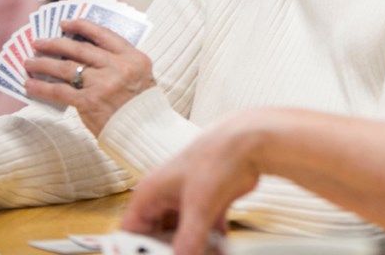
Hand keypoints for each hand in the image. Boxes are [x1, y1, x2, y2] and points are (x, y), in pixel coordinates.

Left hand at [24, 18, 156, 135]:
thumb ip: (118, 63)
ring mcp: (103, 84)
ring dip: (43, 63)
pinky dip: (42, 87)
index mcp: (133, 57)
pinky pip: (60, 91)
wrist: (145, 132)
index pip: (103, 34)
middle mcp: (118, 67)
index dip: (82, 26)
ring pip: (66, 67)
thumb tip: (83, 53)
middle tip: (38, 42)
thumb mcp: (139, 76)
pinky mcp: (90, 102)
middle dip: (55, 43)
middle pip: (80, 49)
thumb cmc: (141, 105)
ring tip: (29, 61)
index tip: (65, 23)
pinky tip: (30, 84)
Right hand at [121, 116, 261, 254]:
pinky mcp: (208, 201)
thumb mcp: (199, 205)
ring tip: (208, 254)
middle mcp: (165, 196)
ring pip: (182, 234)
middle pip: (157, 235)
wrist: (252, 141)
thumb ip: (189, 238)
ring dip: (194, 248)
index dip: (139, 249)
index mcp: (151, 192)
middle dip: (170, 250)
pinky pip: (203, 228)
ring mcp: (187, 199)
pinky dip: (212, 241)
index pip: (131, 230)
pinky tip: (222, 248)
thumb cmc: (219, 157)